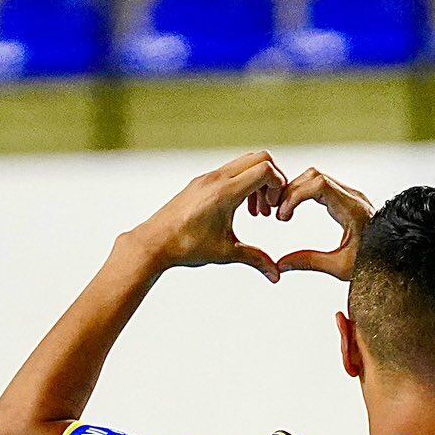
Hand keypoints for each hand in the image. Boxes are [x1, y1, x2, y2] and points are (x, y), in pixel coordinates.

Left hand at [128, 151, 288, 282]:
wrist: (154, 242)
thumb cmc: (187, 247)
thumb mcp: (225, 253)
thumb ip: (255, 259)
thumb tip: (276, 276)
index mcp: (226, 192)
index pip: (265, 170)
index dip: (279, 186)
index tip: (275, 210)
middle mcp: (217, 178)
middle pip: (259, 158)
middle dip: (272, 181)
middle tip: (269, 208)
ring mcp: (208, 177)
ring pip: (245, 163)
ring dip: (257, 183)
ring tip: (256, 213)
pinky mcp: (201, 181)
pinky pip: (230, 171)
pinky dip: (242, 184)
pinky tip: (238, 210)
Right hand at [273, 168, 373, 280]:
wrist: (396, 260)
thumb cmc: (374, 264)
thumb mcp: (340, 268)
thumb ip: (310, 262)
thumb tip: (282, 264)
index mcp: (352, 209)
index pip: (319, 184)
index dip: (295, 195)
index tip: (283, 215)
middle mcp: (352, 197)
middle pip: (314, 176)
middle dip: (292, 190)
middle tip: (279, 213)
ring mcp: (350, 196)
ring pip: (316, 177)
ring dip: (297, 190)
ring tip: (283, 212)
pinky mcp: (347, 199)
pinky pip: (321, 186)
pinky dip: (305, 193)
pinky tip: (295, 209)